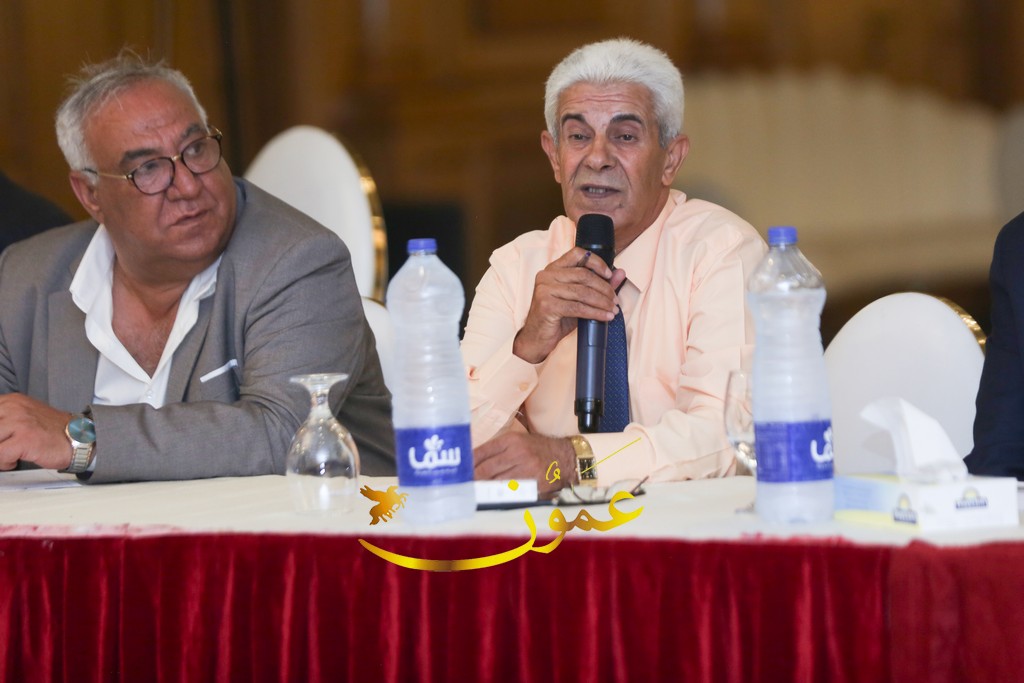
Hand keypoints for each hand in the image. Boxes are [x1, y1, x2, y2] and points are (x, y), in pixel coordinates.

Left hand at [0, 394, 72, 470]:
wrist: (78, 438)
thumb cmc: (52, 431)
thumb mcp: (24, 416)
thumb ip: (4, 420)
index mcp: (11, 401)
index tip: (3, 438)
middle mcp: (13, 408)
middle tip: (5, 448)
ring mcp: (19, 422)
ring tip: (8, 455)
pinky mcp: (25, 439)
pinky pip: (0, 455)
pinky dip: (5, 463)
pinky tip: (15, 461)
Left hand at [474, 431, 575, 495]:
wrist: (566, 457)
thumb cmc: (539, 449)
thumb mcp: (519, 441)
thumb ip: (499, 449)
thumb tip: (475, 462)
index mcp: (511, 440)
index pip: (482, 452)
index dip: (469, 463)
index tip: (461, 471)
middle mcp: (517, 452)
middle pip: (486, 469)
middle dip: (473, 479)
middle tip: (464, 485)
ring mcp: (525, 468)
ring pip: (496, 482)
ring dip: (484, 489)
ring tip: (474, 492)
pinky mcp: (533, 483)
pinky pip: (511, 491)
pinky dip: (500, 494)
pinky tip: (492, 497)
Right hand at [513, 247, 625, 363]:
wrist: (537, 337)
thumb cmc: (557, 317)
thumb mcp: (578, 298)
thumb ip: (598, 285)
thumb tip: (620, 273)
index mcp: (553, 268)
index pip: (577, 254)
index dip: (597, 262)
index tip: (609, 275)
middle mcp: (546, 275)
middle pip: (583, 275)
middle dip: (604, 288)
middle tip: (614, 299)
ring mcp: (545, 290)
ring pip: (582, 292)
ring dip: (602, 302)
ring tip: (613, 309)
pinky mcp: (547, 305)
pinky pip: (578, 307)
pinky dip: (595, 313)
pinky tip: (605, 317)